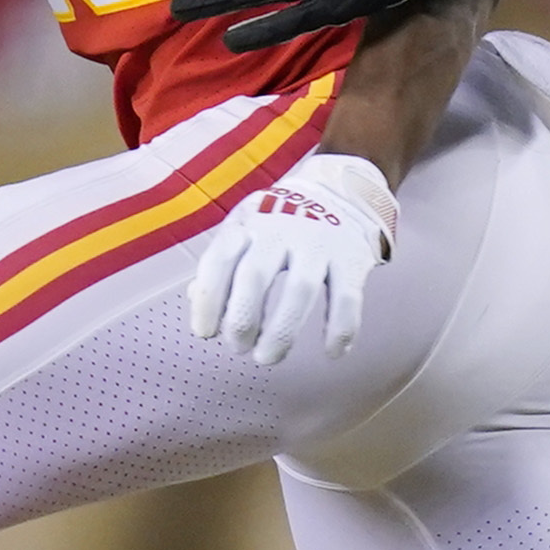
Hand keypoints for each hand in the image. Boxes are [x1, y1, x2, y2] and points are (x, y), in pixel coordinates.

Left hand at [186, 151, 397, 364]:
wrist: (338, 192)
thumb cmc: (279, 222)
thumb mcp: (244, 229)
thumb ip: (221, 263)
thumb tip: (197, 302)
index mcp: (248, 223)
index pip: (219, 260)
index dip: (209, 300)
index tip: (206, 333)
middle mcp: (281, 230)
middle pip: (256, 276)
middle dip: (242, 320)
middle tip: (238, 348)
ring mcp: (319, 243)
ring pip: (300, 290)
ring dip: (282, 331)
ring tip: (268, 357)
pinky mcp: (352, 258)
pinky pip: (346, 298)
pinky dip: (340, 329)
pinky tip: (333, 352)